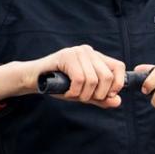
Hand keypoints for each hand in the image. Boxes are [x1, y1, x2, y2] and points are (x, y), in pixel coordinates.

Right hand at [0, 46, 126, 106]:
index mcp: (97, 58)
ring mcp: (78, 52)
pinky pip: (79, 79)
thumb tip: (118, 101)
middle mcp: (89, 52)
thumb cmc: (60, 85)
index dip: (117, 84)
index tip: (106, 95)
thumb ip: (101, 98)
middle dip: (98, 94)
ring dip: (83, 94)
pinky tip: (67, 92)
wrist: (36, 80)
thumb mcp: (84, 94)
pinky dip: (74, 91)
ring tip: (73, 94)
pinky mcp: (67, 56)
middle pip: (107, 76)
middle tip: (84, 98)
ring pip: (93, 80)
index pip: (119, 67)